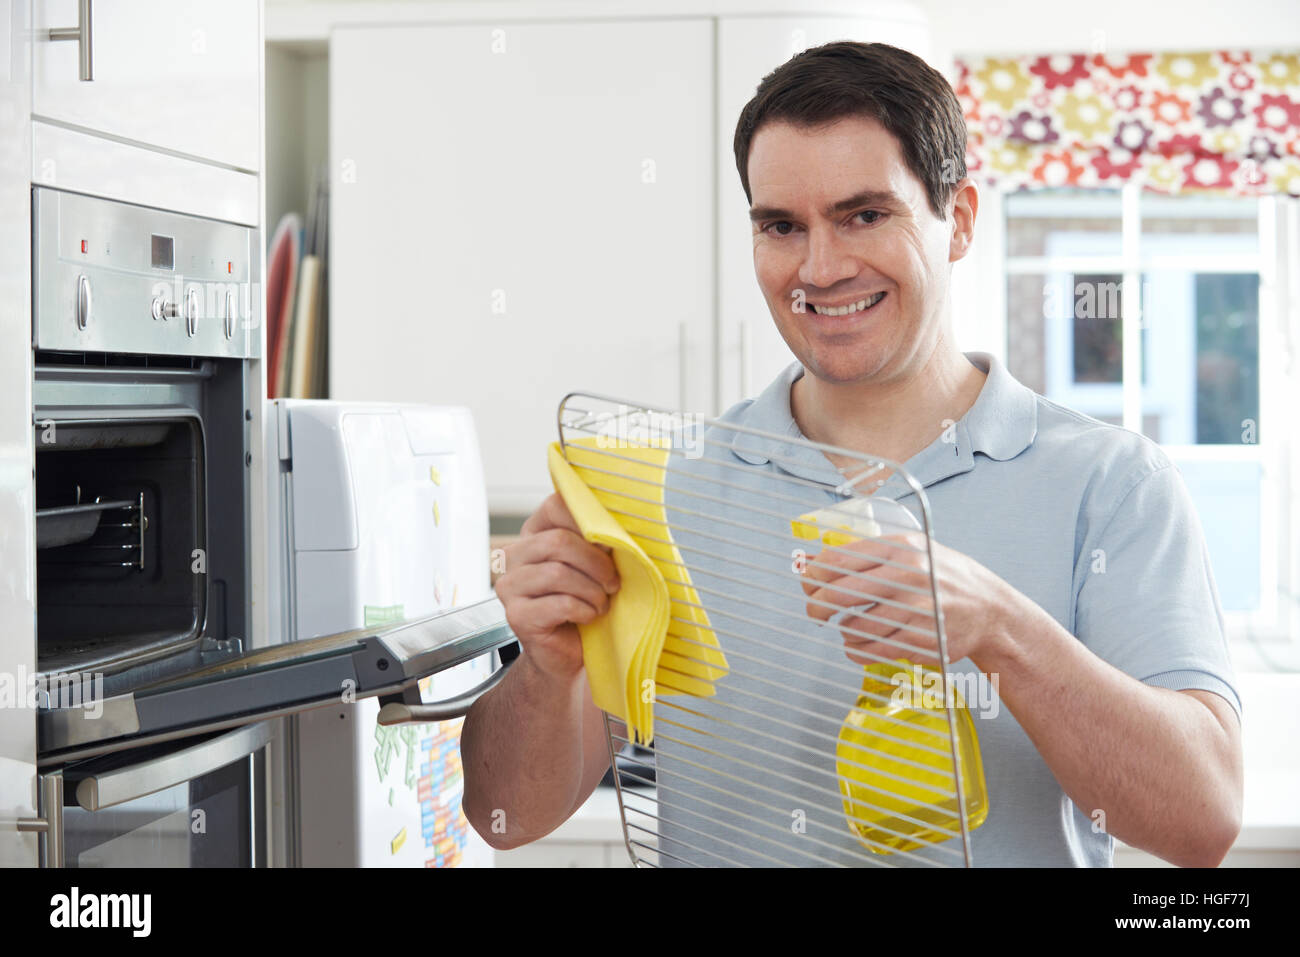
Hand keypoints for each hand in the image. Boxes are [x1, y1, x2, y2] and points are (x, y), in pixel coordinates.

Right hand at [494, 493, 620, 680]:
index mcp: (534, 534)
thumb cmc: (584, 604)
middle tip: (613, 583)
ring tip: (600, 604)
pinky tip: (588, 617)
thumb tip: (617, 528)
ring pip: (558, 573)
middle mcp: (514, 556)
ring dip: (592, 591)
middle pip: (558, 542)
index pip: (555, 506)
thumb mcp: (594, 566)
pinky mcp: (516, 615)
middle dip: (596, 563)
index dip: (587, 521)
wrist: (569, 654)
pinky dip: (584, 610)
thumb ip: (598, 542)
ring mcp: (510, 586)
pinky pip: (559, 604)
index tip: (611, 542)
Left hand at [799, 533, 1011, 670]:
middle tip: (814, 611)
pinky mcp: (921, 642)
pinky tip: (859, 644)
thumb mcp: (913, 551)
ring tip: (848, 628)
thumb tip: (813, 560)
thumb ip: (869, 554)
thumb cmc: (944, 577)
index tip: (808, 581)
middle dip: (816, 605)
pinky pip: (871, 651)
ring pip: (853, 627)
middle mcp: (908, 577)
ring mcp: (916, 612)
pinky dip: (857, 650)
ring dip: (843, 631)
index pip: (839, 559)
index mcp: (902, 549)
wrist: (990, 610)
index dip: (813, 573)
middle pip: (838, 594)